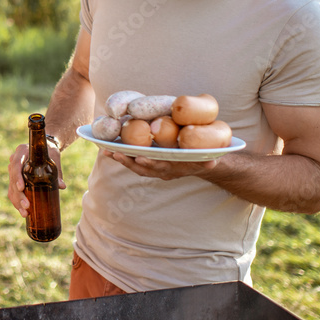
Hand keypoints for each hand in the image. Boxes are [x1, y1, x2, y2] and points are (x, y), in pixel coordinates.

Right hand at [7, 142, 65, 216]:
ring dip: (17, 201)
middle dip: (19, 195)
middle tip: (27, 206)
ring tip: (25, 213)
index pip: (16, 165)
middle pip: (12, 179)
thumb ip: (57, 171)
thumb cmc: (49, 151)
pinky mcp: (15, 180)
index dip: (17, 177)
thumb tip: (62, 186)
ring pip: (11, 188)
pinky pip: (13, 191)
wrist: (44, 149)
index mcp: (21, 152)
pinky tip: (23, 212)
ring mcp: (13, 171)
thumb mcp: (54, 158)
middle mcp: (14, 161)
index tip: (21, 188)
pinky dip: (17, 202)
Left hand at [102, 149, 217, 178]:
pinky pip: (133, 161)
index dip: (151, 164)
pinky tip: (107, 149)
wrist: (202, 162)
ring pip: (136, 166)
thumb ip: (208, 160)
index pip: (162, 167)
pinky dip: (121, 156)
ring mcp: (156, 168)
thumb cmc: (204, 155)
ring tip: (107, 151)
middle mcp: (163, 171)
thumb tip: (212, 162)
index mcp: (175, 168)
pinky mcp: (149, 164)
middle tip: (117, 154)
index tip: (141, 158)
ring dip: (121, 160)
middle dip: (129, 162)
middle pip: (144, 169)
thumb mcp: (208, 157)